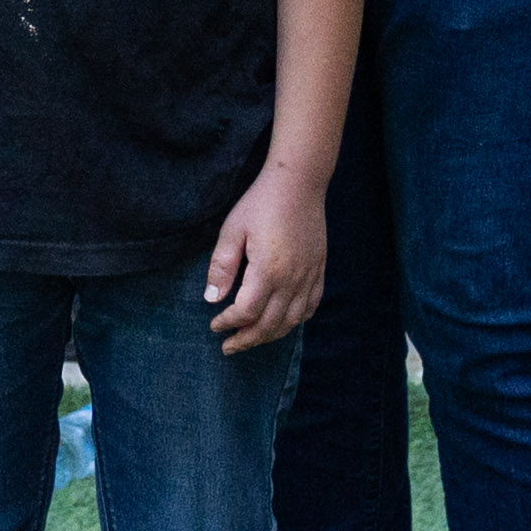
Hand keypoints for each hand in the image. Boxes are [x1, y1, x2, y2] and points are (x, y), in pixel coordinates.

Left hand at [205, 157, 328, 350]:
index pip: (247, 312)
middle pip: (270, 324)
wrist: (299, 183)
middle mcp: (292, 279)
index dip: (228, 323)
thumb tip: (211, 299)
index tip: (214, 325)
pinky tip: (283, 322)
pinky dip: (296, 320)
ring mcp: (309, 276)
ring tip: (251, 339)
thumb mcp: (232, 231)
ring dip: (270, 335)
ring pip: (291, 321)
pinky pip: (311, 305)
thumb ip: (222, 267)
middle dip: (247, 340)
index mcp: (268, 271)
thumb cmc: (261, 203)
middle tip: (229, 346)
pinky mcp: (318, 270)